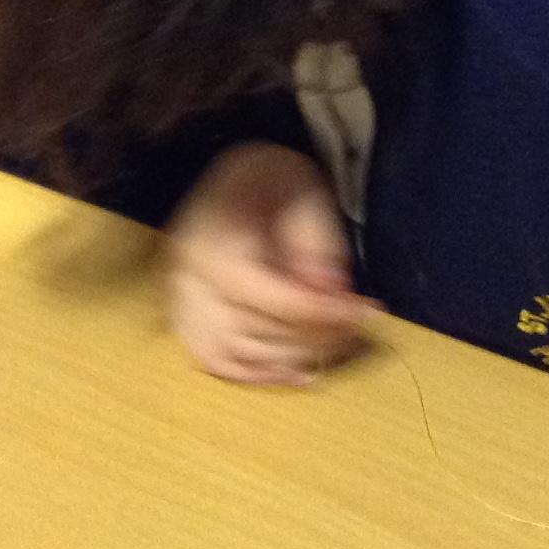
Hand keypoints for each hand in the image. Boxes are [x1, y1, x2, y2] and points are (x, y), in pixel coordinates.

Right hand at [164, 143, 375, 385]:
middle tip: (358, 325)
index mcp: (214, 242)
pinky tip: (295, 370)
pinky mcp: (182, 316)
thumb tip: (330, 295)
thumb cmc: (269, 176)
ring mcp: (180, 301)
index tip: (368, 311)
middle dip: (318, 336)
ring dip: (293, 359)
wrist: (233, 175)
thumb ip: (317, 240)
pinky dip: (256, 374)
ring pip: (239, 355)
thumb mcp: (303, 187)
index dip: (326, 313)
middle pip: (260, 332)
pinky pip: (215, 361)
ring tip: (334, 345)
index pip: (275, 299)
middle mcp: (188, 280)